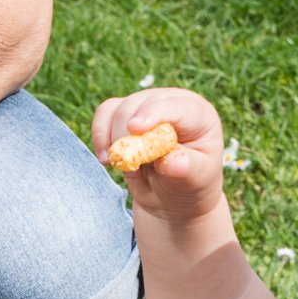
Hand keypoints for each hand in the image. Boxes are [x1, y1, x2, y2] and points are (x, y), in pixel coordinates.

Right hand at [89, 87, 227, 213]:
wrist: (173, 195)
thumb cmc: (190, 185)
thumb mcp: (195, 180)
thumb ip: (186, 168)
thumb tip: (172, 161)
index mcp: (197, 115)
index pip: (176, 106)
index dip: (154, 114)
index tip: (135, 129)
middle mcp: (171, 102)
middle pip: (139, 105)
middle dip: (128, 136)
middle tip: (131, 170)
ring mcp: (146, 105)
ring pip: (117, 109)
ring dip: (115, 142)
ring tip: (127, 170)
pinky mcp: (124, 113)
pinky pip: (104, 114)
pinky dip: (100, 136)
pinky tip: (107, 159)